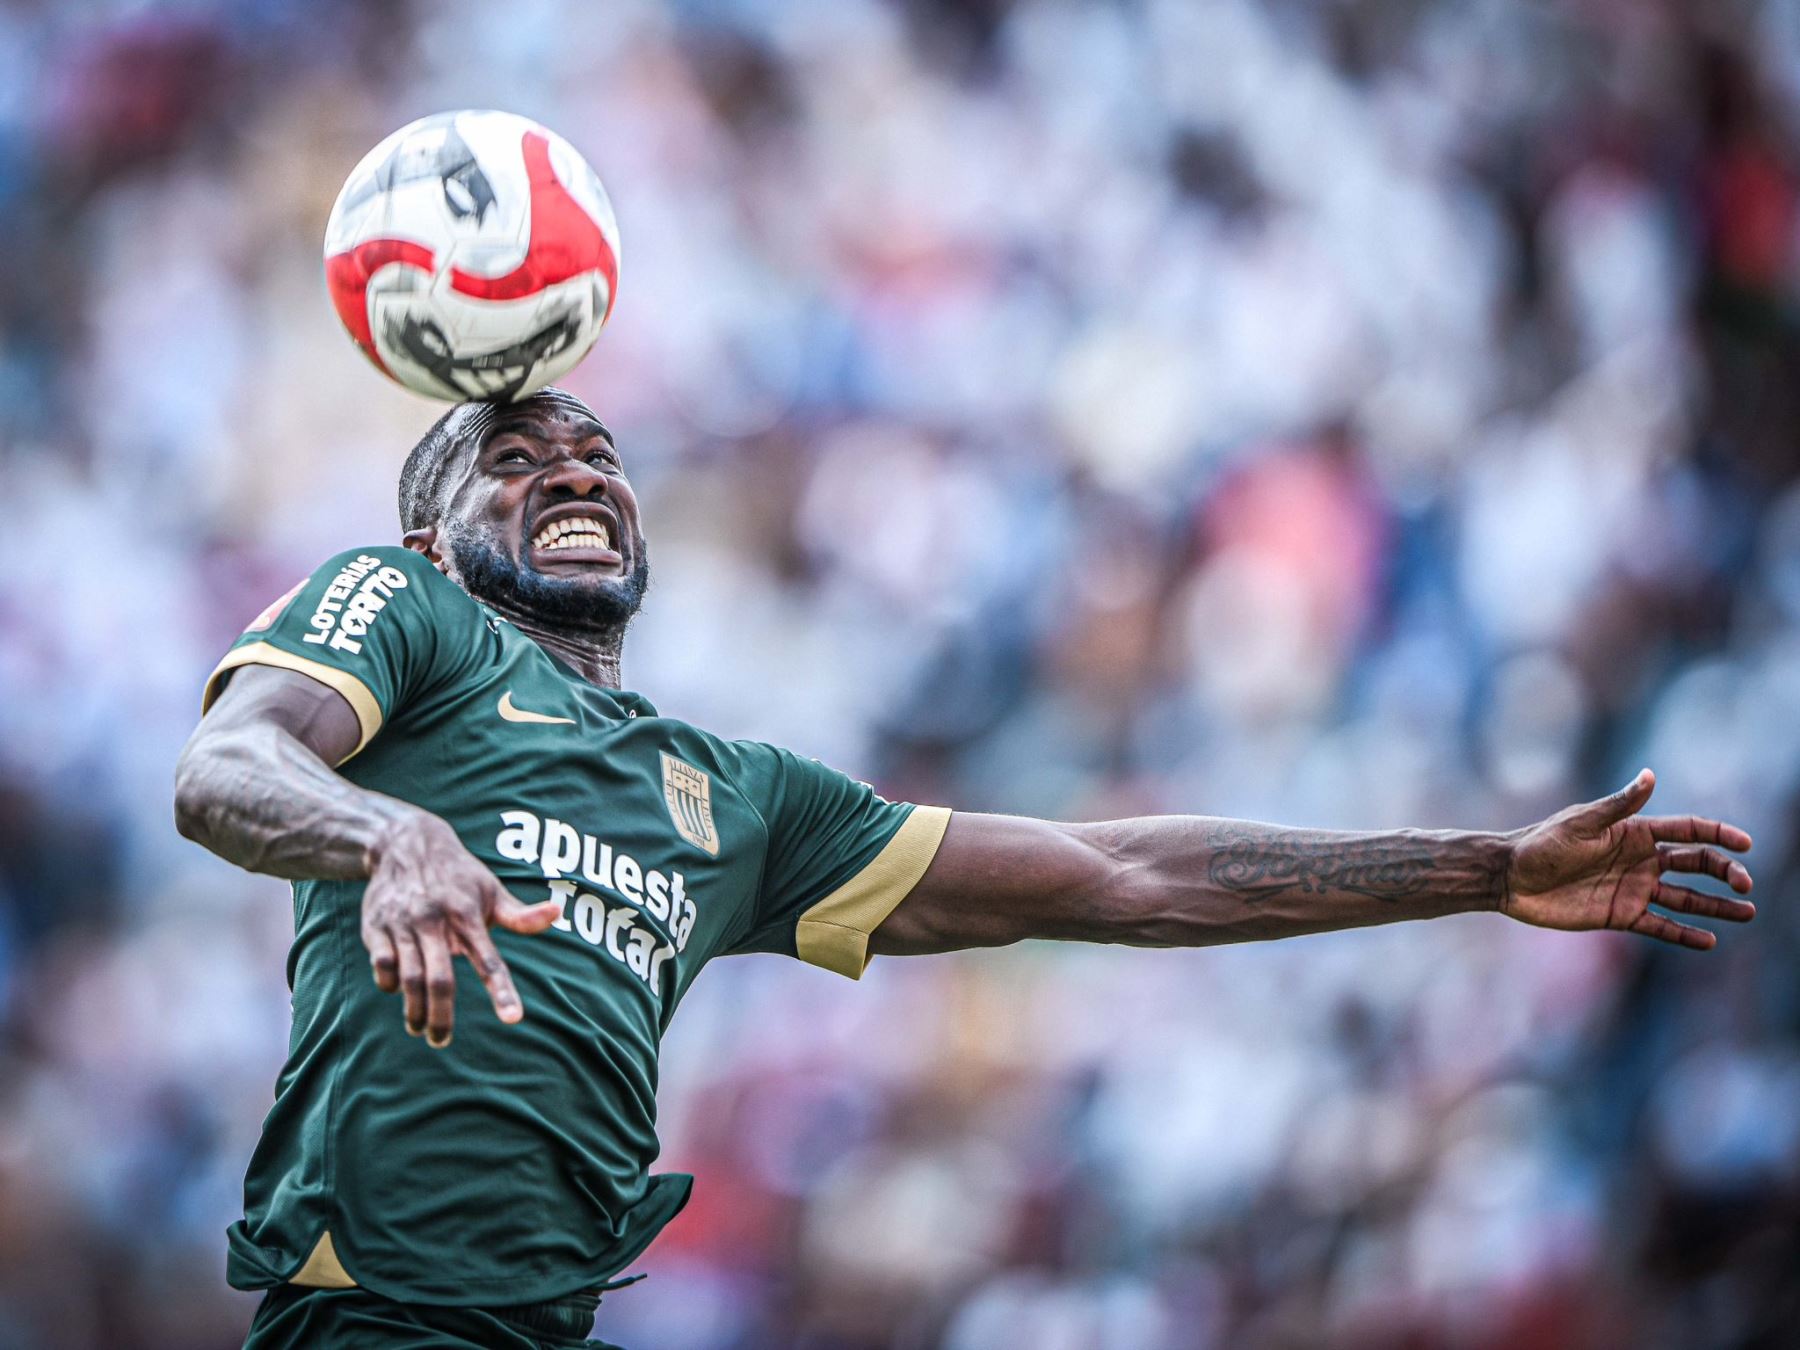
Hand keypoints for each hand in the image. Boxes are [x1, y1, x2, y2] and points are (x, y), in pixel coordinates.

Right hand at [361, 811, 562, 1045]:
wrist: (405, 843)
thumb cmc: (458, 875)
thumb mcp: (491, 890)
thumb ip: (520, 915)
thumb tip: (557, 913)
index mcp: (468, 915)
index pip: (489, 960)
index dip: (502, 991)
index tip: (513, 1019)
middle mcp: (435, 921)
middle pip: (440, 980)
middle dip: (441, 1016)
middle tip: (441, 1041)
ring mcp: (404, 924)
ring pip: (409, 978)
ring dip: (414, 1010)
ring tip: (420, 1029)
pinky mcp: (377, 926)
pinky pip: (382, 965)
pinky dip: (389, 984)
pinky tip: (399, 992)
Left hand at [1504, 769, 1754, 949]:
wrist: (1510, 878)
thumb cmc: (1541, 844)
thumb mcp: (1580, 823)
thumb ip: (1619, 806)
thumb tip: (1650, 775)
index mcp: (1634, 832)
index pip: (1686, 830)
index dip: (1718, 835)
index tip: (1746, 844)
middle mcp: (1640, 860)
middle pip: (1695, 864)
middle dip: (1724, 872)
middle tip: (1746, 885)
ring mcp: (1633, 888)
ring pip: (1686, 898)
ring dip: (1716, 906)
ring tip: (1747, 913)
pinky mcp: (1621, 915)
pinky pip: (1660, 925)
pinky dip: (1684, 934)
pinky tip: (1709, 941)